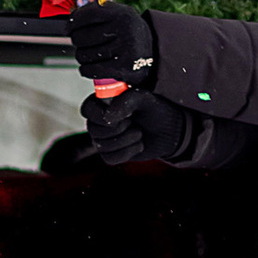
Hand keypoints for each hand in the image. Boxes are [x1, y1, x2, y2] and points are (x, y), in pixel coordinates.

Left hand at [65, 4, 154, 84]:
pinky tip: (90, 67)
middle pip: (81, 37)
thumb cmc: (129, 34)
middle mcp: (124, 29)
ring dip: (81, 57)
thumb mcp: (120, 16)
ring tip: (89, 55)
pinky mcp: (123, 68)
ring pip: (83, 55)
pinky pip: (91, 69)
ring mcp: (124, 49)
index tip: (69, 27)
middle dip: (77, 41)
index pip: (87, 14)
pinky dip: (86, 70)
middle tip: (82, 43)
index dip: (73, 22)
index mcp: (122, 13)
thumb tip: (73, 17)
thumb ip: (99, 12)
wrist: (154, 55)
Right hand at [82, 89, 201, 167]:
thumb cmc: (156, 111)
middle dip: (118, 128)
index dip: (99, 114)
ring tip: (139, 132)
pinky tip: (138, 144)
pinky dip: (128, 152)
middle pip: (93, 130)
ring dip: (127, 139)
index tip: (118, 114)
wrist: (170, 131)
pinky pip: (110, 158)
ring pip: (102, 146)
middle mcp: (100, 122)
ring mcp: (104, 140)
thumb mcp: (145, 99)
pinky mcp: (112, 155)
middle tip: (133, 121)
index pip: (87, 109)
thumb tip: (108, 116)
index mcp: (104, 104)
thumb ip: (126, 101)